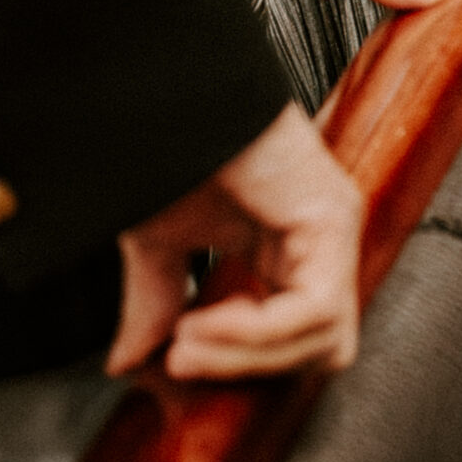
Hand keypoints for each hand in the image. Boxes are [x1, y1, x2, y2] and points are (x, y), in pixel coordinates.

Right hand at [110, 102, 362, 380]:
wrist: (165, 94)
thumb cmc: (170, 146)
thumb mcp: (159, 243)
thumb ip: (157, 302)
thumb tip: (128, 361)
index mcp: (292, 243)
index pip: (299, 338)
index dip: (243, 362)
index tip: (177, 357)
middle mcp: (323, 235)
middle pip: (324, 346)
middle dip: (250, 367)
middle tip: (179, 358)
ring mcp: (333, 224)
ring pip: (327, 338)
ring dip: (244, 355)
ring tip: (183, 340)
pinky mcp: (330, 216)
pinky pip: (315, 309)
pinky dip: (256, 333)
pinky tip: (200, 320)